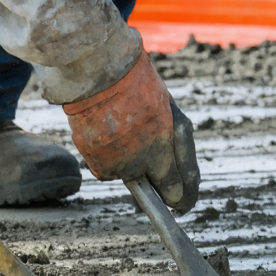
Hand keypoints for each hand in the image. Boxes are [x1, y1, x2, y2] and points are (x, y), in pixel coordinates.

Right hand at [65, 52, 200, 212]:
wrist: (97, 71)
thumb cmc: (140, 86)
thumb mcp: (170, 113)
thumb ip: (177, 147)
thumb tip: (178, 184)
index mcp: (161, 150)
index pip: (176, 191)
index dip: (182, 198)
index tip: (183, 204)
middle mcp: (136, 163)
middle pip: (152, 189)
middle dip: (157, 183)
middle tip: (155, 165)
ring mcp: (113, 163)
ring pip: (128, 175)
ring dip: (131, 163)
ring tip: (127, 131)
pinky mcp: (93, 161)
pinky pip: (108, 168)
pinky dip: (110, 157)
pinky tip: (110, 134)